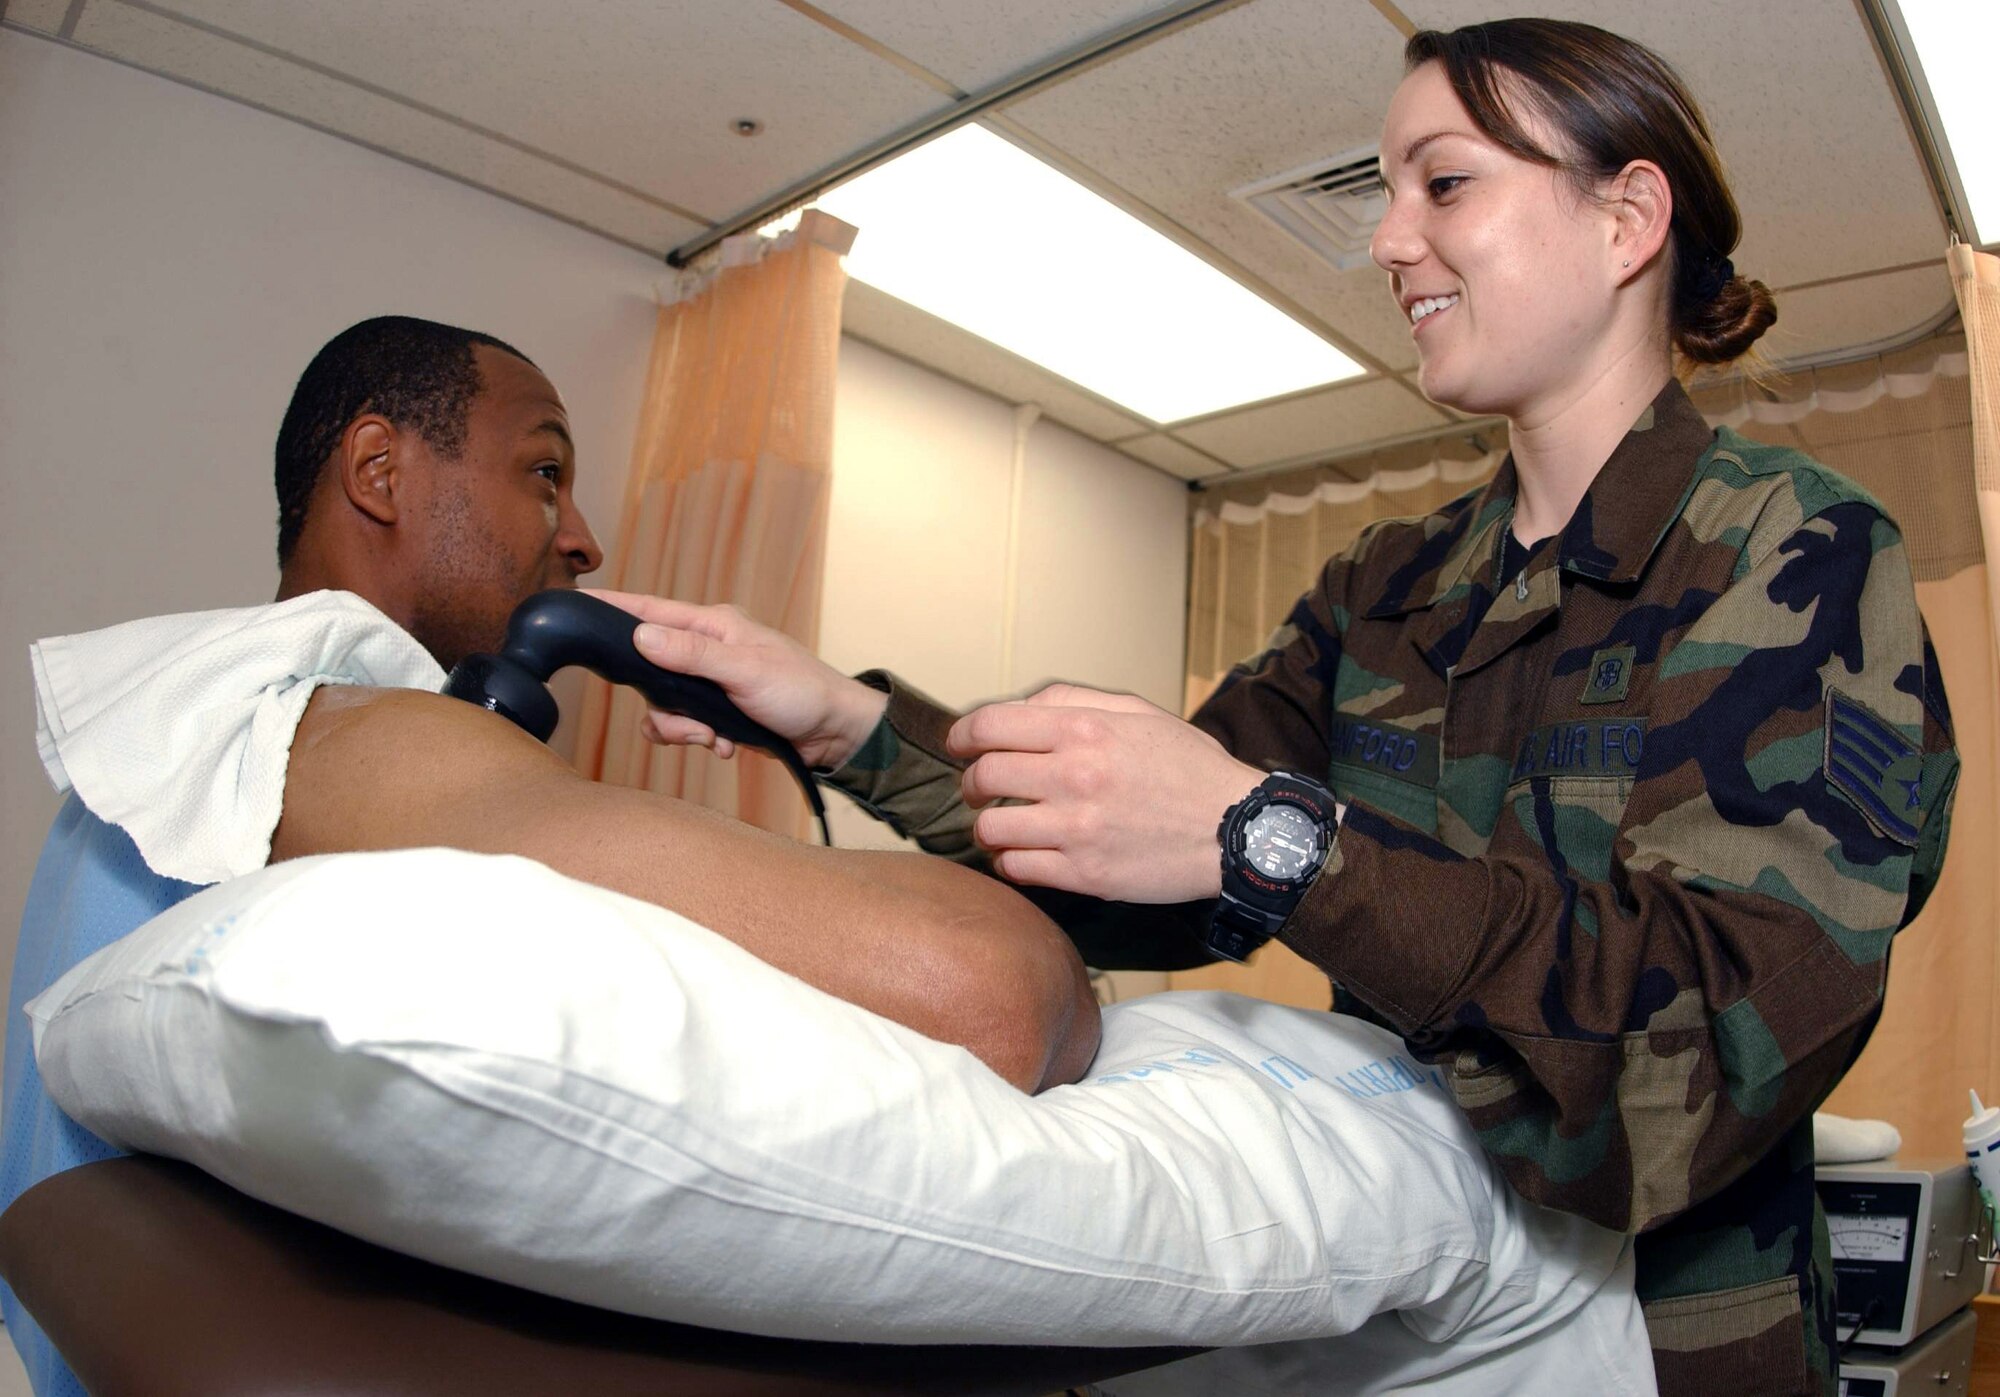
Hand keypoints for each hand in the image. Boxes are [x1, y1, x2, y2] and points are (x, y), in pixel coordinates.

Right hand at [586, 590, 886, 769]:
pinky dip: (700, 740)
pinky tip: (727, 746)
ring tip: (716, 738)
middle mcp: (707, 650)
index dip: (612, 607)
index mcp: (713, 626)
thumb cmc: (802, 692)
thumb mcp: (745, 671)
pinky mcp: (718, 712)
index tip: (576, 602)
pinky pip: (684, 726)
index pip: (650, 610)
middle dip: (662, 704)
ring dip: (684, 729)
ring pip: (663, 705)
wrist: (836, 735)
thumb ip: (692, 654)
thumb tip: (640, 635)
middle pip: (648, 669)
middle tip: (690, 723)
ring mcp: (711, 682)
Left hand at [947, 684, 1262, 902]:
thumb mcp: (1138, 714)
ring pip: (991, 828)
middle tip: (977, 790)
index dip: (963, 735)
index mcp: (1085, 729)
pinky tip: (1022, 855)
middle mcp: (1075, 775)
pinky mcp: (1085, 874)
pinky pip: (1017, 868)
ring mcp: (1077, 828)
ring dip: (987, 827)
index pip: (991, 725)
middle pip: (983, 776)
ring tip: (1000, 827)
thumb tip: (1021, 709)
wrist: (1237, 831)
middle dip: (971, 783)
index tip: (960, 745)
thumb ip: (1075, 701)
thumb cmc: (1188, 769)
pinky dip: (1010, 862)